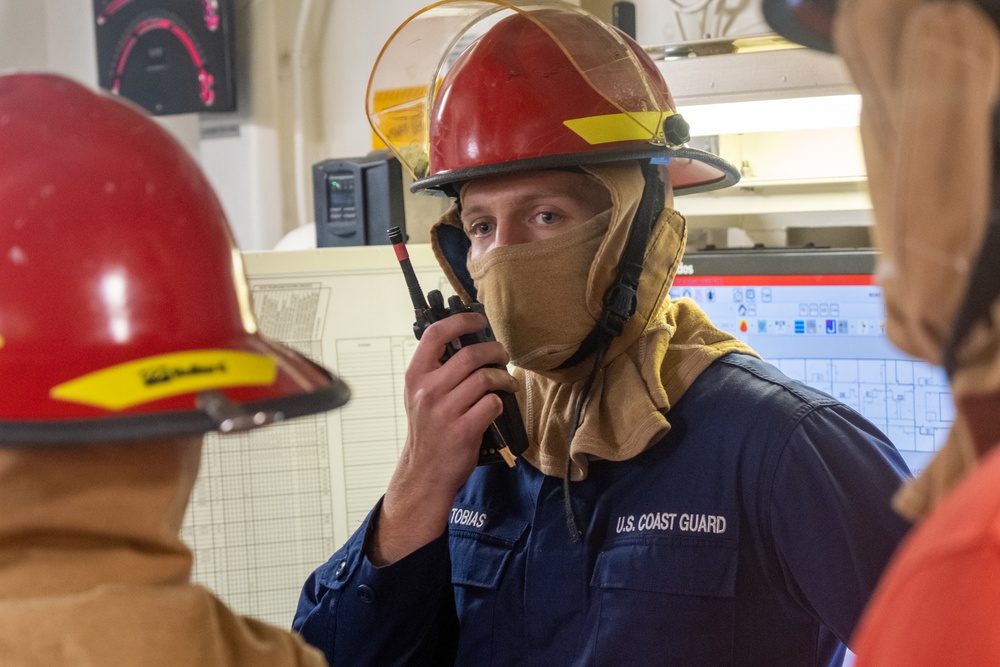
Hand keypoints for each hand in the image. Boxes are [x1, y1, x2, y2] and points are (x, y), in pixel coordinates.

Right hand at [368, 311, 517, 564]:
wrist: (424, 473)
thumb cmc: (428, 432)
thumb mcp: (420, 396)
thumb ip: (437, 370)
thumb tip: (468, 341)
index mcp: (416, 376)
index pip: (436, 335)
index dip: (461, 321)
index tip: (478, 321)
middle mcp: (428, 391)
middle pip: (470, 355)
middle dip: (494, 351)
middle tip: (503, 355)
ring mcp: (445, 411)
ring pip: (486, 378)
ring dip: (504, 378)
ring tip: (508, 383)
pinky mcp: (463, 430)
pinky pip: (492, 404)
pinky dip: (500, 402)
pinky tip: (498, 405)